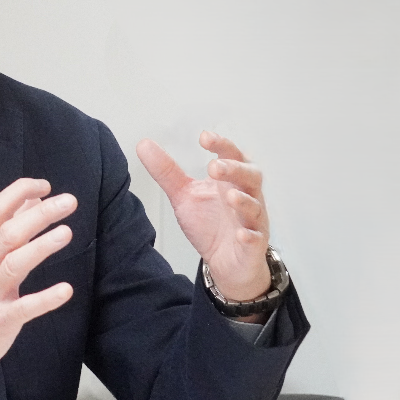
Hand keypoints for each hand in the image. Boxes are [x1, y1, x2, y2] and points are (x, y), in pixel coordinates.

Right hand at [0, 178, 75, 399]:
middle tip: (68, 202)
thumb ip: (7, 231)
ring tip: (66, 233)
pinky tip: (66, 290)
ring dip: (41, 247)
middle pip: (8, 233)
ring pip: (14, 263)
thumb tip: (33, 201)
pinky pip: (24, 307)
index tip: (44, 185)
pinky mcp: (0, 320)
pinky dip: (45, 298)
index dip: (18, 193)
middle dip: (39, 215)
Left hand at [136, 131, 271, 307]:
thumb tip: (143, 144)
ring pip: (255, 206)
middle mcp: (245, 196)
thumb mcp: (184, 195)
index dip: (221, 145)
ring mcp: (252, 220)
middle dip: (235, 169)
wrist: (224, 262)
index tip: (204, 137)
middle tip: (214, 167)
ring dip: (243, 200)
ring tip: (228, 195)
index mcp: (229, 180)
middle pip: (251, 175)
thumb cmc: (210, 224)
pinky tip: (241, 233)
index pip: (231, 155)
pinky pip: (256, 238)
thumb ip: (166, 171)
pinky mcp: (254, 244)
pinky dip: (249, 235)